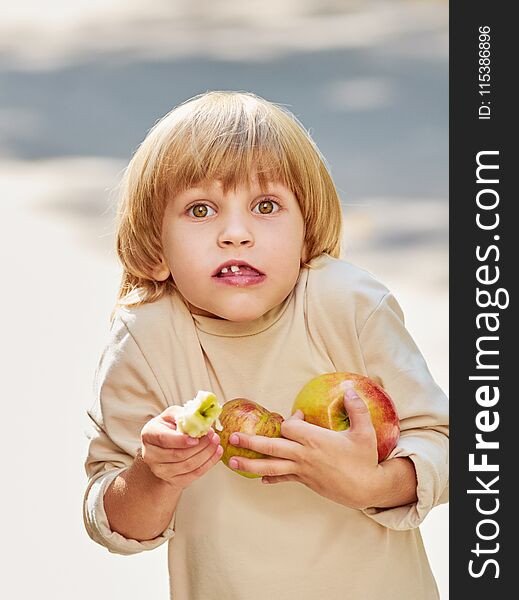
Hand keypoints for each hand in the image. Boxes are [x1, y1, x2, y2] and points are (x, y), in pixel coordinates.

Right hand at [140, 406, 222, 490]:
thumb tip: (199, 415)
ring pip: (187, 466)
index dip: (181, 440)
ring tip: (216, 442)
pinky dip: (208, 464)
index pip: (164, 439)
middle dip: (200, 446)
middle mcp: (151, 455)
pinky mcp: (172, 481)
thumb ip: (183, 414)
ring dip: (206, 454)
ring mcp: (160, 470)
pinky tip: (216, 453)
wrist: (163, 449)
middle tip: (213, 435)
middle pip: (178, 455)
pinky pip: (193, 475)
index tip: (196, 437)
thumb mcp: (172, 415)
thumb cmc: (169, 428)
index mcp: (149, 434)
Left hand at [227, 388, 382, 509]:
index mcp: (316, 440)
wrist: (368, 488)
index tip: (298, 416)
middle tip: (232, 439)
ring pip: (271, 467)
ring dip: (250, 464)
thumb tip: (350, 389)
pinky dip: (271, 477)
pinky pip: (283, 478)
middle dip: (250, 442)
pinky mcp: (306, 481)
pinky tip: (261, 479)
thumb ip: (357, 408)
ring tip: (233, 462)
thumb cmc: (365, 459)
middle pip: (271, 447)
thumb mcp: (365, 431)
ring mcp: (303, 470)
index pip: (289, 427)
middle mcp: (304, 455)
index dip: (289, 420)